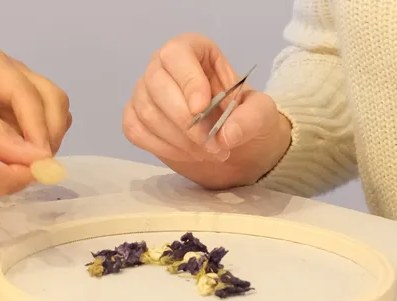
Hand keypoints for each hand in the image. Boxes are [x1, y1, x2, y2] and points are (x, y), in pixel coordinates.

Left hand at [0, 45, 71, 154]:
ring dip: (49, 140)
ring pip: (57, 109)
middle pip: (52, 98)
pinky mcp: (23, 104)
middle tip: (34, 167)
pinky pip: (50, 121)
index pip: (25, 93)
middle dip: (48, 135)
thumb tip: (28, 164)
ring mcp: (20, 86)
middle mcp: (10, 70)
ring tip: (27, 164)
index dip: (35, 128)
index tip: (34, 163)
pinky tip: (22, 157)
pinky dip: (44, 141)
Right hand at [122, 33, 291, 189]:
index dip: (187, 80)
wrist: (232, 143)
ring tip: (207, 152)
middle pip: (155, 83)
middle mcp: (163, 66)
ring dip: (178, 139)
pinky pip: (135, 130)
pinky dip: (162, 147)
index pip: (177, 53)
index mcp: (194, 50)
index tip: (202, 108)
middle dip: (184, 121)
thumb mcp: (262, 114)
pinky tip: (187, 154)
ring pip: (146, 111)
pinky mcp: (136, 117)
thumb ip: (250, 119)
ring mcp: (145, 92)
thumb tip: (226, 135)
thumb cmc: (244, 117)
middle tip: (213, 145)